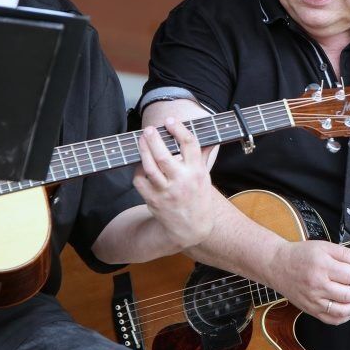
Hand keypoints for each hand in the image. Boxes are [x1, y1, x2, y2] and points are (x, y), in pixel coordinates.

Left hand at [133, 118, 214, 250]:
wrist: (191, 229)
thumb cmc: (198, 199)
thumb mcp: (205, 178)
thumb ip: (204, 156)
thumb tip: (211, 139)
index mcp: (197, 172)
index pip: (189, 145)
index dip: (179, 129)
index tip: (170, 120)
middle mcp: (182, 181)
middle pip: (164, 156)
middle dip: (154, 139)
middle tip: (149, 129)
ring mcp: (166, 192)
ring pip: (150, 167)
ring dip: (143, 150)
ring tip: (142, 139)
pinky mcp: (153, 200)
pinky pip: (140, 181)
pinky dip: (138, 170)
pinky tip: (141, 163)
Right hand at [267, 240, 349, 325]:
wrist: (277, 266)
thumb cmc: (301, 255)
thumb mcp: (323, 246)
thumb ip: (345, 253)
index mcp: (321, 267)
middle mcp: (317, 285)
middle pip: (349, 295)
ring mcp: (313, 300)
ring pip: (343, 311)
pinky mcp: (310, 310)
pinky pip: (333, 320)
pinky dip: (346, 317)